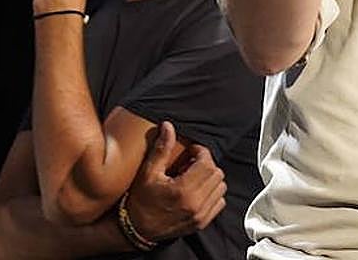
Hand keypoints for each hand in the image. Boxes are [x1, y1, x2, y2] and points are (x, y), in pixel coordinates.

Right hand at [126, 121, 227, 239]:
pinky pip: (219, 203)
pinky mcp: (201, 223)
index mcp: (183, 190)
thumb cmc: (140, 202)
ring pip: (221, 188)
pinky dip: (213, 194)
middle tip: (192, 163)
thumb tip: (168, 127)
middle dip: (206, 164)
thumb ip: (161, 149)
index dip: (201, 152)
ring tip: (194, 177)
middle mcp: (195, 204)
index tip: (192, 151)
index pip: (207, 163)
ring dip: (211, 178)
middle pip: (217, 174)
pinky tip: (198, 191)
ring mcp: (200, 215)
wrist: (136, 230)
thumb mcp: (148, 173)